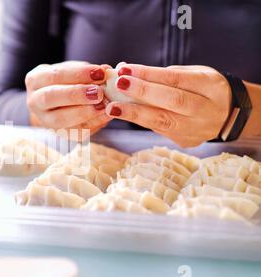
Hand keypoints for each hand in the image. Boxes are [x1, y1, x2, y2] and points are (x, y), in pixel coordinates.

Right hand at [26, 61, 111, 140]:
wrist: (57, 102)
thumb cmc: (66, 81)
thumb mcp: (72, 70)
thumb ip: (87, 71)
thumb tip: (106, 70)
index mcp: (35, 80)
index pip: (55, 75)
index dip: (78, 74)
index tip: (100, 72)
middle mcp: (34, 101)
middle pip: (51, 97)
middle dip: (77, 94)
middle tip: (99, 92)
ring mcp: (44, 120)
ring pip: (60, 120)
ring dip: (84, 112)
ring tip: (104, 105)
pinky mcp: (58, 133)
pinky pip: (74, 132)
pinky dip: (93, 124)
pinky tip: (106, 116)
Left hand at [105, 64, 231, 146]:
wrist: (229, 116)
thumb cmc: (204, 89)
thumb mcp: (195, 74)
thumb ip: (165, 75)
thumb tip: (127, 72)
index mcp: (211, 86)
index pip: (176, 79)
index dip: (149, 75)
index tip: (125, 69)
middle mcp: (206, 110)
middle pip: (172, 101)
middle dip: (142, 92)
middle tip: (118, 85)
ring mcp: (196, 129)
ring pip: (162, 121)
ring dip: (134, 113)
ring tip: (113, 107)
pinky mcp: (185, 141)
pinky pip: (158, 130)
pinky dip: (139, 121)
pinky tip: (123, 114)